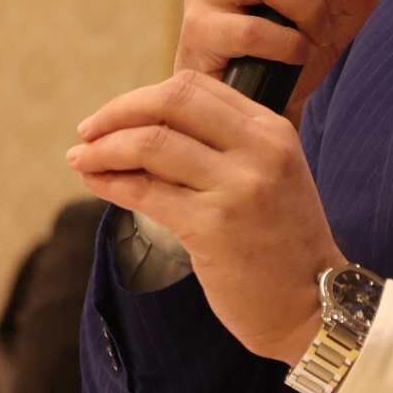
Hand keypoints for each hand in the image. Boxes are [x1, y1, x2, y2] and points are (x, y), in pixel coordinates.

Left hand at [68, 70, 345, 360]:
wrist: (312, 305)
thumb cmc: (282, 244)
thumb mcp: (271, 176)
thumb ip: (225, 145)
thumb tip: (148, 126)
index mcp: (272, 129)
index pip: (195, 87)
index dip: (143, 97)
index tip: (115, 116)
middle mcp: (258, 150)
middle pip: (171, 101)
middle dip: (117, 112)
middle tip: (87, 131)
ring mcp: (237, 188)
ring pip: (151, 143)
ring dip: (103, 149)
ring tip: (80, 159)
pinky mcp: (213, 227)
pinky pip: (146, 191)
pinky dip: (110, 182)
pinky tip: (95, 183)